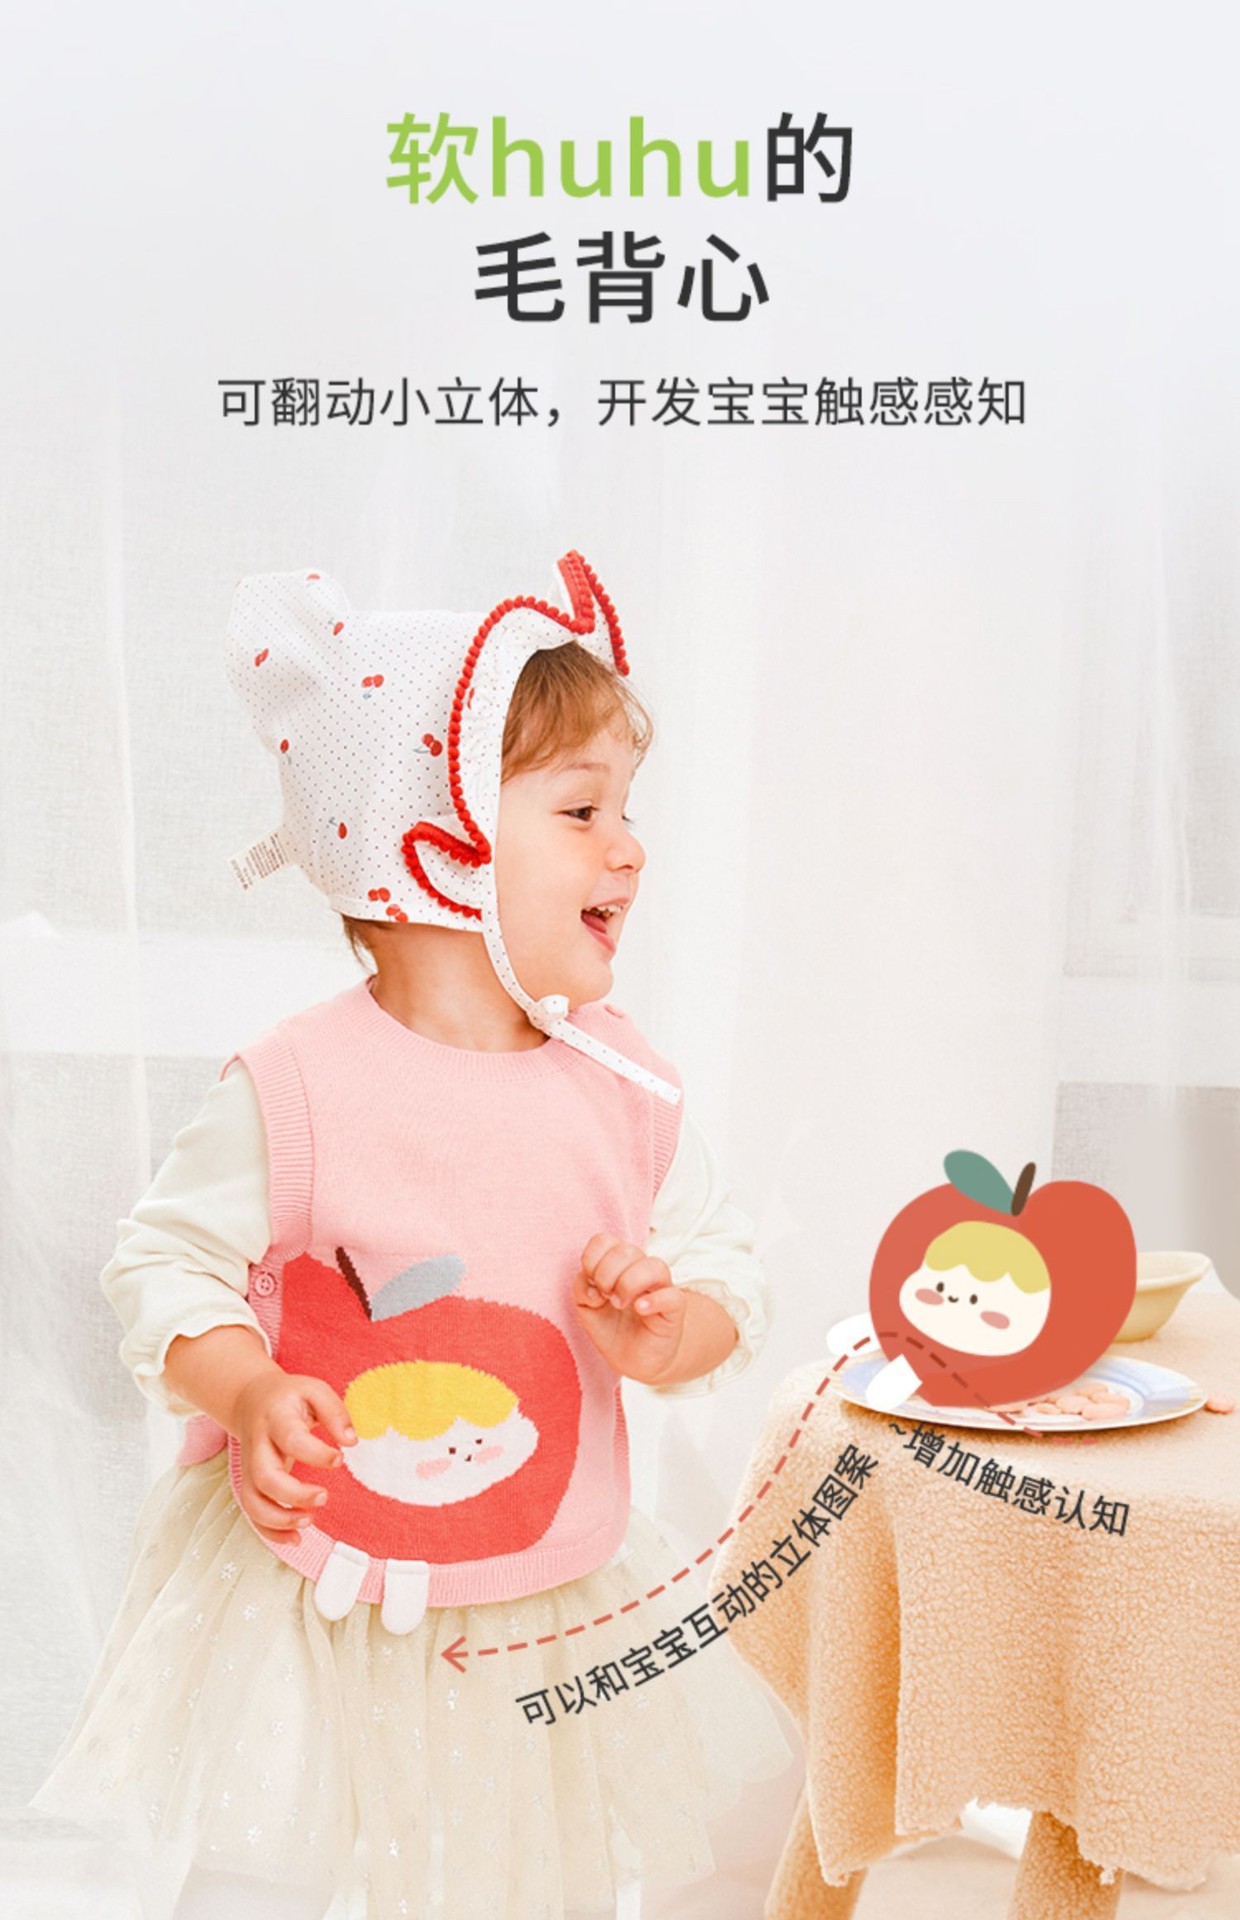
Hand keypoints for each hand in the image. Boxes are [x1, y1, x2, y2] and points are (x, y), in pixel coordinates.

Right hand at [232, 1370, 357, 1546]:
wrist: (250, 1399)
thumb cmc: (289, 1396)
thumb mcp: (314, 1390)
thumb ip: (334, 1411)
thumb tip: (351, 1441)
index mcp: (276, 1418)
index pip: (291, 1438)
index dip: (315, 1453)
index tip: (340, 1459)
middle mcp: (258, 1445)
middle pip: (264, 1477)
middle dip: (293, 1494)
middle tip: (324, 1497)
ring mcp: (250, 1467)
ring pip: (252, 1500)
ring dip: (278, 1519)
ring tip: (309, 1522)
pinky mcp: (250, 1483)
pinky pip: (253, 1512)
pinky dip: (270, 1531)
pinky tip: (296, 1539)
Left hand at [571, 1232, 687, 1384]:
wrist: (633, 1361)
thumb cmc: (612, 1330)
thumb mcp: (586, 1311)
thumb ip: (582, 1290)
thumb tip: (590, 1284)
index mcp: (618, 1265)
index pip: (605, 1240)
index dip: (592, 1258)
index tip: (590, 1283)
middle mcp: (641, 1271)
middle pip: (627, 1250)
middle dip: (607, 1273)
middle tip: (605, 1296)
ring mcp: (661, 1288)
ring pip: (653, 1266)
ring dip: (628, 1283)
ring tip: (619, 1304)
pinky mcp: (674, 1310)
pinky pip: (672, 1296)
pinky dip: (654, 1300)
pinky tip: (640, 1309)